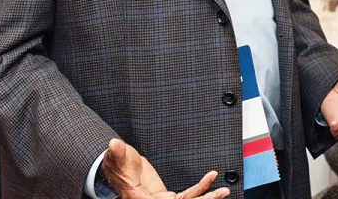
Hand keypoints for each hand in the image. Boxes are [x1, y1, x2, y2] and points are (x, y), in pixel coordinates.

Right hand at [103, 138, 229, 198]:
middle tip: (219, 193)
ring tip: (223, 191)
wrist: (120, 169)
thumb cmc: (117, 165)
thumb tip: (114, 144)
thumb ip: (117, 153)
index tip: (197, 192)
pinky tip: (211, 179)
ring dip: (206, 197)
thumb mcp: (116, 158)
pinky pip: (187, 196)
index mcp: (139, 198)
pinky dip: (200, 188)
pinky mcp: (167, 197)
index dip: (184, 198)